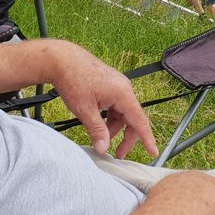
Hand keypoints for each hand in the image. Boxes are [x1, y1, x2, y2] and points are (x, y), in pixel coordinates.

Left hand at [46, 42, 156, 158]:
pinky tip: (98, 125)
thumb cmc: (73, 78)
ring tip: (100, 139)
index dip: (147, 138)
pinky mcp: (109, 86)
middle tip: (117, 154)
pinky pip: (114, 106)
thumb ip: (97, 130)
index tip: (153, 152)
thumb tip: (103, 148)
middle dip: (126, 138)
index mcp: (122, 93)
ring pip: (122, 114)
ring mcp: (116, 86)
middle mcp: (123, 88)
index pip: (140, 120)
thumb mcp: (84, 109)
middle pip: (132, 119)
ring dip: (114, 128)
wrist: (61, 59)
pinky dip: (109, 118)